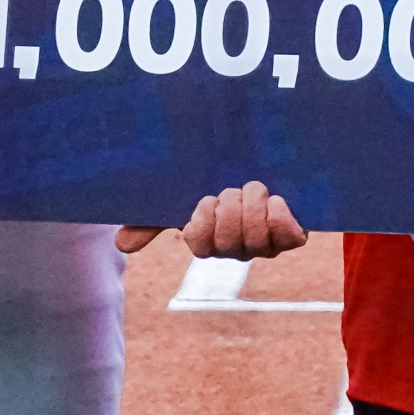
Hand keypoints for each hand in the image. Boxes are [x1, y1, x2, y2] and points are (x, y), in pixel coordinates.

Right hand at [115, 181, 308, 258]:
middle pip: (228, 241)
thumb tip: (121, 243)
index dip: (202, 220)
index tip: (206, 199)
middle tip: (232, 189)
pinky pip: (289, 237)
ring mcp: (266, 245)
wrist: (261, 165)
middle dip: (230, 206)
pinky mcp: (293, 236)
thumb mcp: (181, 198)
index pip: (198, 244)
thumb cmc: (216, 184)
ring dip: (254, 203)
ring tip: (255, 189)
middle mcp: (236, 249)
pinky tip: (276, 199)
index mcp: (209, 242)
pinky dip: (280, 214)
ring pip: (257, 238)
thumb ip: (151, 220)